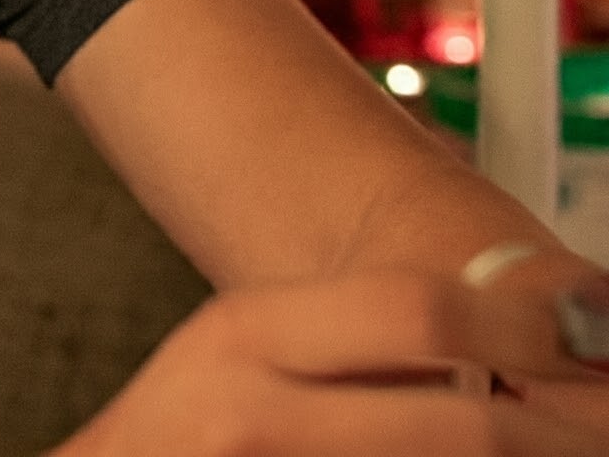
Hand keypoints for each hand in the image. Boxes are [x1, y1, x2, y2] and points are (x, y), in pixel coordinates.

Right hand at [57, 268, 608, 454]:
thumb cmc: (186, 436)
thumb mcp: (246, 352)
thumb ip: (356, 341)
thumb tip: (505, 339)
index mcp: (248, 334)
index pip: (415, 311)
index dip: (525, 328)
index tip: (585, 333)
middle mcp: (260, 412)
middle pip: (465, 430)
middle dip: (563, 432)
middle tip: (603, 424)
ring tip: (558, 444)